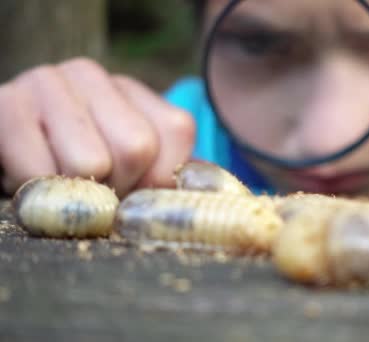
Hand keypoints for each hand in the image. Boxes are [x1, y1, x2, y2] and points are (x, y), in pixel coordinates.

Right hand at [0, 58, 195, 196]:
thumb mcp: (128, 168)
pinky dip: (41, 193)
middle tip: (92, 187)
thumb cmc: (74, 169)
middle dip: (117, 186)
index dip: (155, 178)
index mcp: (132, 91)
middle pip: (138, 148)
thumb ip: (166, 177)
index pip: (176, 133)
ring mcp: (47, 83)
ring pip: (92, 162)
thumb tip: (206, 195)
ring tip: (61, 180)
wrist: (9, 156)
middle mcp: (92, 74)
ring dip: (78, 193)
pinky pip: (42, 173)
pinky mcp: (7, 106)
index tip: (131, 188)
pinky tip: (33, 177)